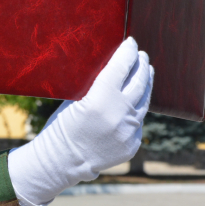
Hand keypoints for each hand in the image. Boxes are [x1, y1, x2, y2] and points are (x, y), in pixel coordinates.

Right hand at [9, 37, 152, 205]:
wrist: (60, 163)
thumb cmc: (59, 128)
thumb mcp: (72, 102)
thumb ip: (94, 87)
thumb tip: (110, 69)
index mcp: (100, 100)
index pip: (121, 67)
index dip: (127, 52)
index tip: (130, 43)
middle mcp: (119, 114)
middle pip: (139, 81)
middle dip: (141, 65)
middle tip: (140, 55)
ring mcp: (128, 131)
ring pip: (144, 101)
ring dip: (145, 84)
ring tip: (145, 73)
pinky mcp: (132, 144)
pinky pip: (137, 121)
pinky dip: (135, 110)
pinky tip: (132, 102)